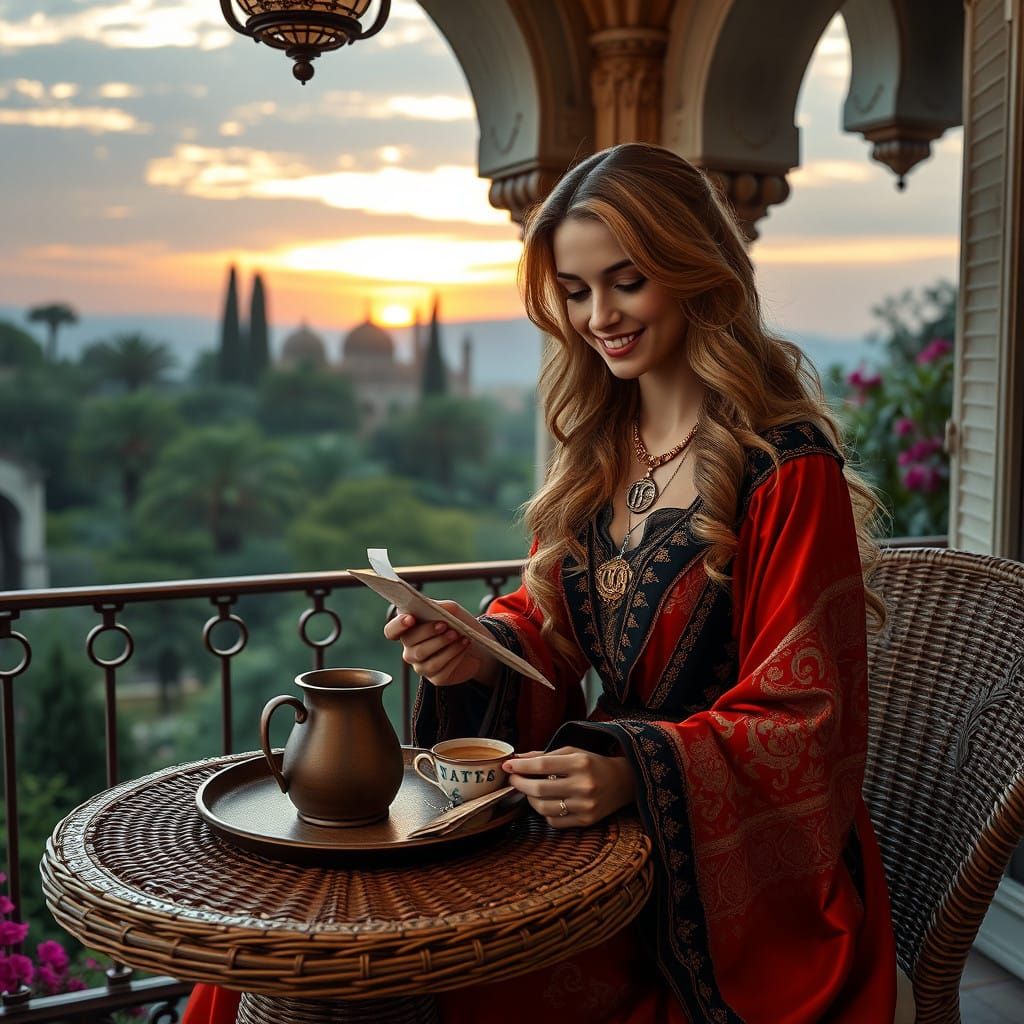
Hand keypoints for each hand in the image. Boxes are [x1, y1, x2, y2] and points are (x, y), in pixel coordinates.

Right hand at [382, 601, 499, 686]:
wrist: (477, 645)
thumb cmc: (458, 624)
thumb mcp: (450, 610)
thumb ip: (439, 607)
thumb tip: (433, 609)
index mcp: (408, 629)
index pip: (391, 631)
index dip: (398, 625)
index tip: (411, 619)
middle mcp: (410, 649)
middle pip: (410, 642)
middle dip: (429, 632)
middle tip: (447, 626)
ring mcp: (421, 665)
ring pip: (425, 657)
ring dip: (444, 645)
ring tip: (459, 636)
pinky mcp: (436, 678)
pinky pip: (440, 669)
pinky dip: (454, 656)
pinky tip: (463, 646)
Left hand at [502, 746, 635, 828]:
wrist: (623, 782)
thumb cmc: (593, 764)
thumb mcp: (572, 752)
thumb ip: (544, 755)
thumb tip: (517, 758)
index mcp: (580, 763)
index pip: (542, 764)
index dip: (521, 766)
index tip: (507, 765)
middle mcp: (583, 785)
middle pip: (539, 788)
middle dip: (520, 783)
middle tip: (513, 779)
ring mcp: (585, 806)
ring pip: (543, 807)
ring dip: (529, 799)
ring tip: (529, 790)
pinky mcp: (586, 821)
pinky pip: (554, 821)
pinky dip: (544, 812)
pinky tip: (546, 802)